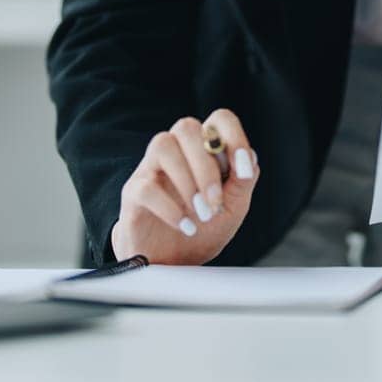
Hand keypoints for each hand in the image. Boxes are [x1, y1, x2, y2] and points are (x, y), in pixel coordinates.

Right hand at [110, 109, 259, 264]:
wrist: (175, 263)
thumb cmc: (205, 228)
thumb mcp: (233, 207)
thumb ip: (242, 182)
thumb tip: (248, 158)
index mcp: (204, 148)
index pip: (219, 119)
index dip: (233, 136)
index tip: (242, 170)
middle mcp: (177, 150)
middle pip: (186, 128)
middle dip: (206, 166)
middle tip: (215, 202)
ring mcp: (151, 168)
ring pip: (163, 145)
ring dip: (187, 181)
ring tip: (201, 213)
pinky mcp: (133, 193)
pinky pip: (146, 187)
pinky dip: (170, 209)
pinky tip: (186, 226)